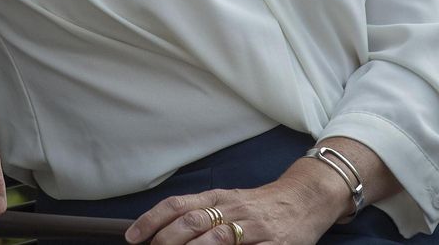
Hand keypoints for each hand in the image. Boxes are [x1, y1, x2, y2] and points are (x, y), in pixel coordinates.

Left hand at [124, 174, 347, 244]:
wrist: (306, 197)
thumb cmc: (260, 204)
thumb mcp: (228, 200)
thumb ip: (200, 212)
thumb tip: (161, 229)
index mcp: (218, 198)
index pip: (177, 205)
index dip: (152, 220)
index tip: (133, 237)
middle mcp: (232, 209)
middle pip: (192, 222)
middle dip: (167, 240)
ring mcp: (254, 228)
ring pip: (217, 239)